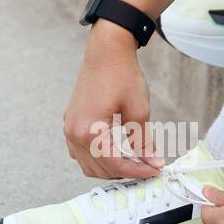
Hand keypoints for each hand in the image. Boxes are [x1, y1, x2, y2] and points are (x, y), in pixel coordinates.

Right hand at [63, 23, 162, 179]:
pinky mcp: (71, 123)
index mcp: (90, 130)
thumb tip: (154, 163)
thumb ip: (144, 143)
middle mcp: (74, 133)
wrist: (106, 51)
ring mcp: (69, 128)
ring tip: (133, 162)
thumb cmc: (122, 75)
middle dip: (125, 172)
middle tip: (146, 167)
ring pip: (88, 165)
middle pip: (100, 169)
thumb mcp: (139, 111)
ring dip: (110, 169)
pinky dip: (98, 159)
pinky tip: (116, 152)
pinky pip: (80, 153)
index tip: (154, 171)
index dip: (137, 171)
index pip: (114, 165)